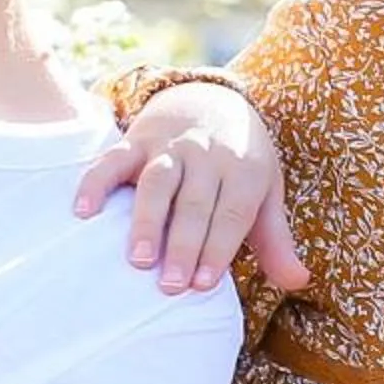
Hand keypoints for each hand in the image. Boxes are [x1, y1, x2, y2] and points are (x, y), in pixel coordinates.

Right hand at [73, 83, 308, 298]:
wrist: (211, 98)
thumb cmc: (241, 160)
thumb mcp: (266, 191)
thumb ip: (276, 239)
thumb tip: (299, 281)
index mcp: (244, 169)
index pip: (232, 213)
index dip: (218, 248)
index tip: (202, 286)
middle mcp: (207, 155)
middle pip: (194, 203)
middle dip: (183, 244)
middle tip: (171, 286)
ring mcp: (169, 146)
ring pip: (157, 183)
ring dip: (146, 221)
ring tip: (137, 259)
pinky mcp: (136, 140)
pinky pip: (113, 160)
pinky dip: (96, 183)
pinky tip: (84, 212)